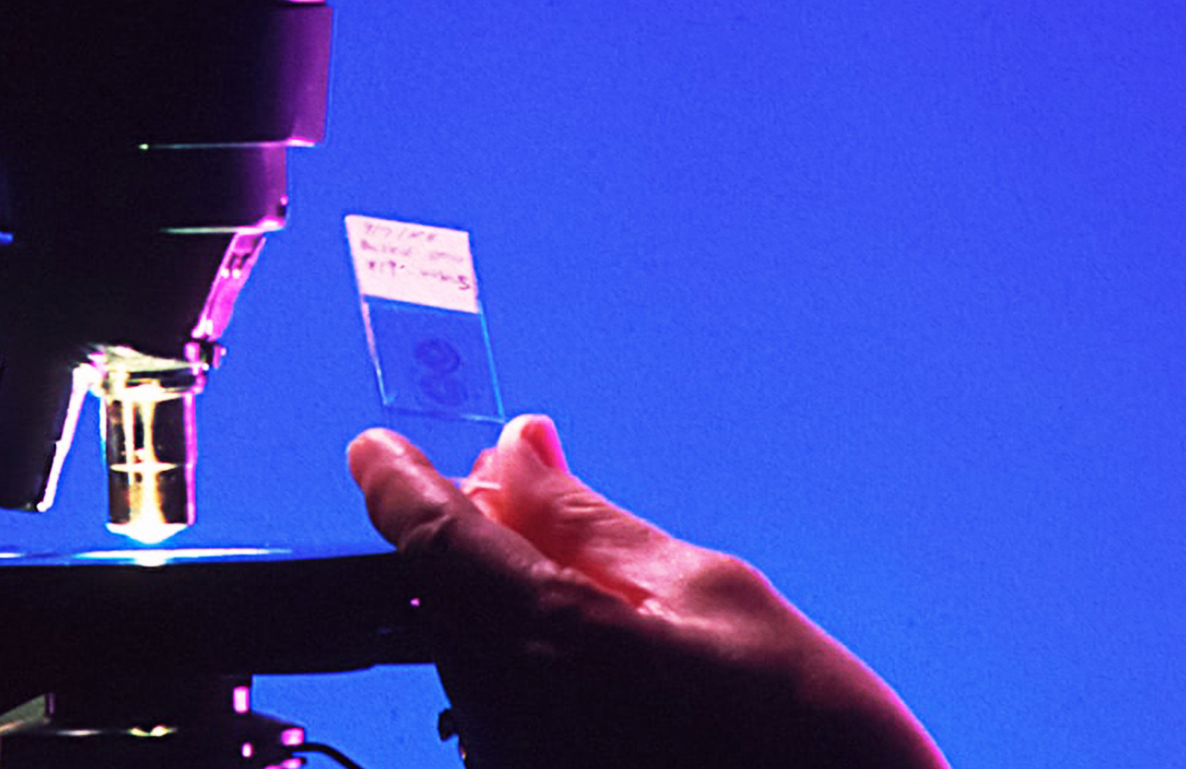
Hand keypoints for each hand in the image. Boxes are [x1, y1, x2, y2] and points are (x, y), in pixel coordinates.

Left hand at [348, 414, 948, 768]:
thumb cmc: (806, 725)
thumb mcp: (710, 589)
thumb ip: (590, 523)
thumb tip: (514, 451)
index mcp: (549, 639)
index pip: (428, 540)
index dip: (396, 483)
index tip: (379, 448)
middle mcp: (508, 716)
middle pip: (448, 597)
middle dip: (477, 538)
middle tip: (536, 495)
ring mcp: (517, 765)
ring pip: (475, 656)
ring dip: (509, 608)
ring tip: (615, 601)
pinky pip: (506, 714)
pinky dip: (534, 668)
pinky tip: (614, 664)